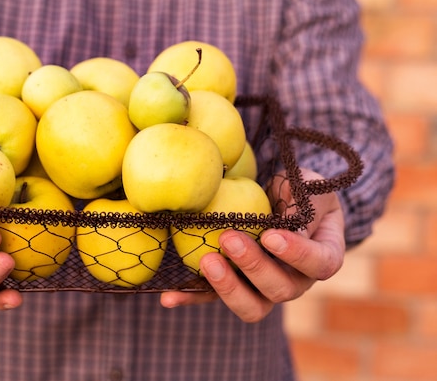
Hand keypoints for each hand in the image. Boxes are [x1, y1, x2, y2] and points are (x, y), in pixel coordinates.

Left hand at [160, 169, 344, 321]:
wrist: (278, 204)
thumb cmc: (299, 192)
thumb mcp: (308, 185)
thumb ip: (303, 198)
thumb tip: (287, 214)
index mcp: (322, 256)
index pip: (320, 264)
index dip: (297, 254)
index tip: (271, 235)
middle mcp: (296, 280)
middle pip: (281, 289)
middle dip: (254, 266)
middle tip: (229, 239)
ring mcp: (263, 289)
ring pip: (252, 306)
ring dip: (227, 287)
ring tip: (207, 261)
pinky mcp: (233, 288)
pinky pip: (213, 299)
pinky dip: (191, 299)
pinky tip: (168, 297)